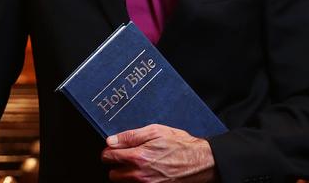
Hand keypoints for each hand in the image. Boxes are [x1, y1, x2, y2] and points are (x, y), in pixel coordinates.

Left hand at [101, 124, 217, 181]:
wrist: (199, 162)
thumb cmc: (180, 145)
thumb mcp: (155, 131)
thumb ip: (130, 136)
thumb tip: (111, 140)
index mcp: (138, 157)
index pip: (109, 157)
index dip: (109, 151)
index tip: (114, 148)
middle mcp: (140, 175)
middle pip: (113, 174)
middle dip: (117, 165)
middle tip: (128, 156)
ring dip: (127, 174)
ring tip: (140, 164)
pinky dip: (138, 181)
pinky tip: (147, 172)